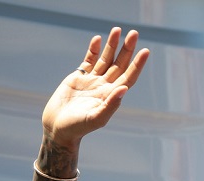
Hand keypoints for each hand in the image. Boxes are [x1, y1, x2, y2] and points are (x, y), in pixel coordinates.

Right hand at [41, 27, 149, 148]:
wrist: (58, 127)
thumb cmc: (78, 127)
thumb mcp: (96, 118)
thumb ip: (110, 105)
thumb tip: (124, 89)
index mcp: (112, 96)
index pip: (129, 76)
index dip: (137, 64)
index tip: (145, 51)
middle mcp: (105, 86)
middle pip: (119, 64)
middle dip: (127, 49)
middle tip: (134, 33)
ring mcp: (92, 81)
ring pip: (105, 59)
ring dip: (112, 45)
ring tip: (117, 30)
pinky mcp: (79, 77)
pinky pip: (89, 60)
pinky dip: (93, 50)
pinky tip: (98, 39)